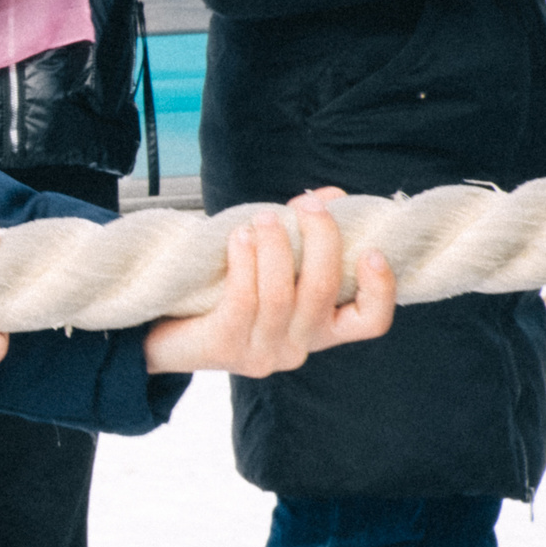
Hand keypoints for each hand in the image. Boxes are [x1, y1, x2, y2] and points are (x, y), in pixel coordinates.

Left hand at [142, 191, 394, 375]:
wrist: (165, 332)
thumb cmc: (225, 290)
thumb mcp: (270, 265)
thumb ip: (302, 235)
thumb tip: (331, 194)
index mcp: (319, 330)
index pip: (370, 322)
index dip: (380, 289)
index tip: (372, 249)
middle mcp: (298, 347)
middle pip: (322, 291)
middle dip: (321, 240)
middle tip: (310, 205)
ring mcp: (263, 352)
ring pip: (281, 294)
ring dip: (276, 247)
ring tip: (264, 217)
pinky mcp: (226, 346)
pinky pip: (243, 301)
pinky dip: (245, 262)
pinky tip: (239, 235)